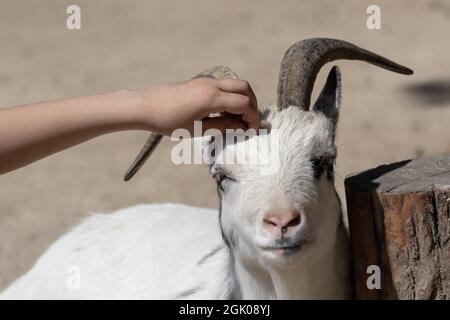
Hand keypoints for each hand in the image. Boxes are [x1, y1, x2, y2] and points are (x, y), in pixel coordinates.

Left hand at [138, 77, 258, 135]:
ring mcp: (206, 81)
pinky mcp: (200, 82)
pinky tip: (223, 112)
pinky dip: (231, 96)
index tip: (252, 130)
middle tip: (249, 121)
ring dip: (241, 98)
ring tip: (236, 118)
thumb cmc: (169, 122)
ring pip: (235, 84)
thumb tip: (241, 127)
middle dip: (251, 103)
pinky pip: (223, 85)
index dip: (252, 117)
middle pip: (244, 87)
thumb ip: (223, 126)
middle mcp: (211, 85)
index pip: (244, 103)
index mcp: (211, 98)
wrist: (146, 107)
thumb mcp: (197, 130)